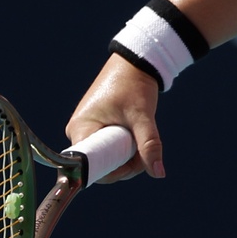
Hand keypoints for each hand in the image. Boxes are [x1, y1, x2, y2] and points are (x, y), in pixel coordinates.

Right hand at [66, 54, 165, 182]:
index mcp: (80, 129)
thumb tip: (158, 173)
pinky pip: (109, 147)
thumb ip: (149, 145)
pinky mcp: (95, 128)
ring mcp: (86, 130)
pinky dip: (125, 147)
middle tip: (144, 149)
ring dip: (128, 155)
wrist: (135, 64)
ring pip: (107, 157)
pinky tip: (136, 137)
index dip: (111, 172)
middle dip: (125, 163)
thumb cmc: (134, 86)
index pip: (89, 166)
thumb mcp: (143, 116)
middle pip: (100, 164)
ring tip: (142, 138)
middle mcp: (78, 132)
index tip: (132, 165)